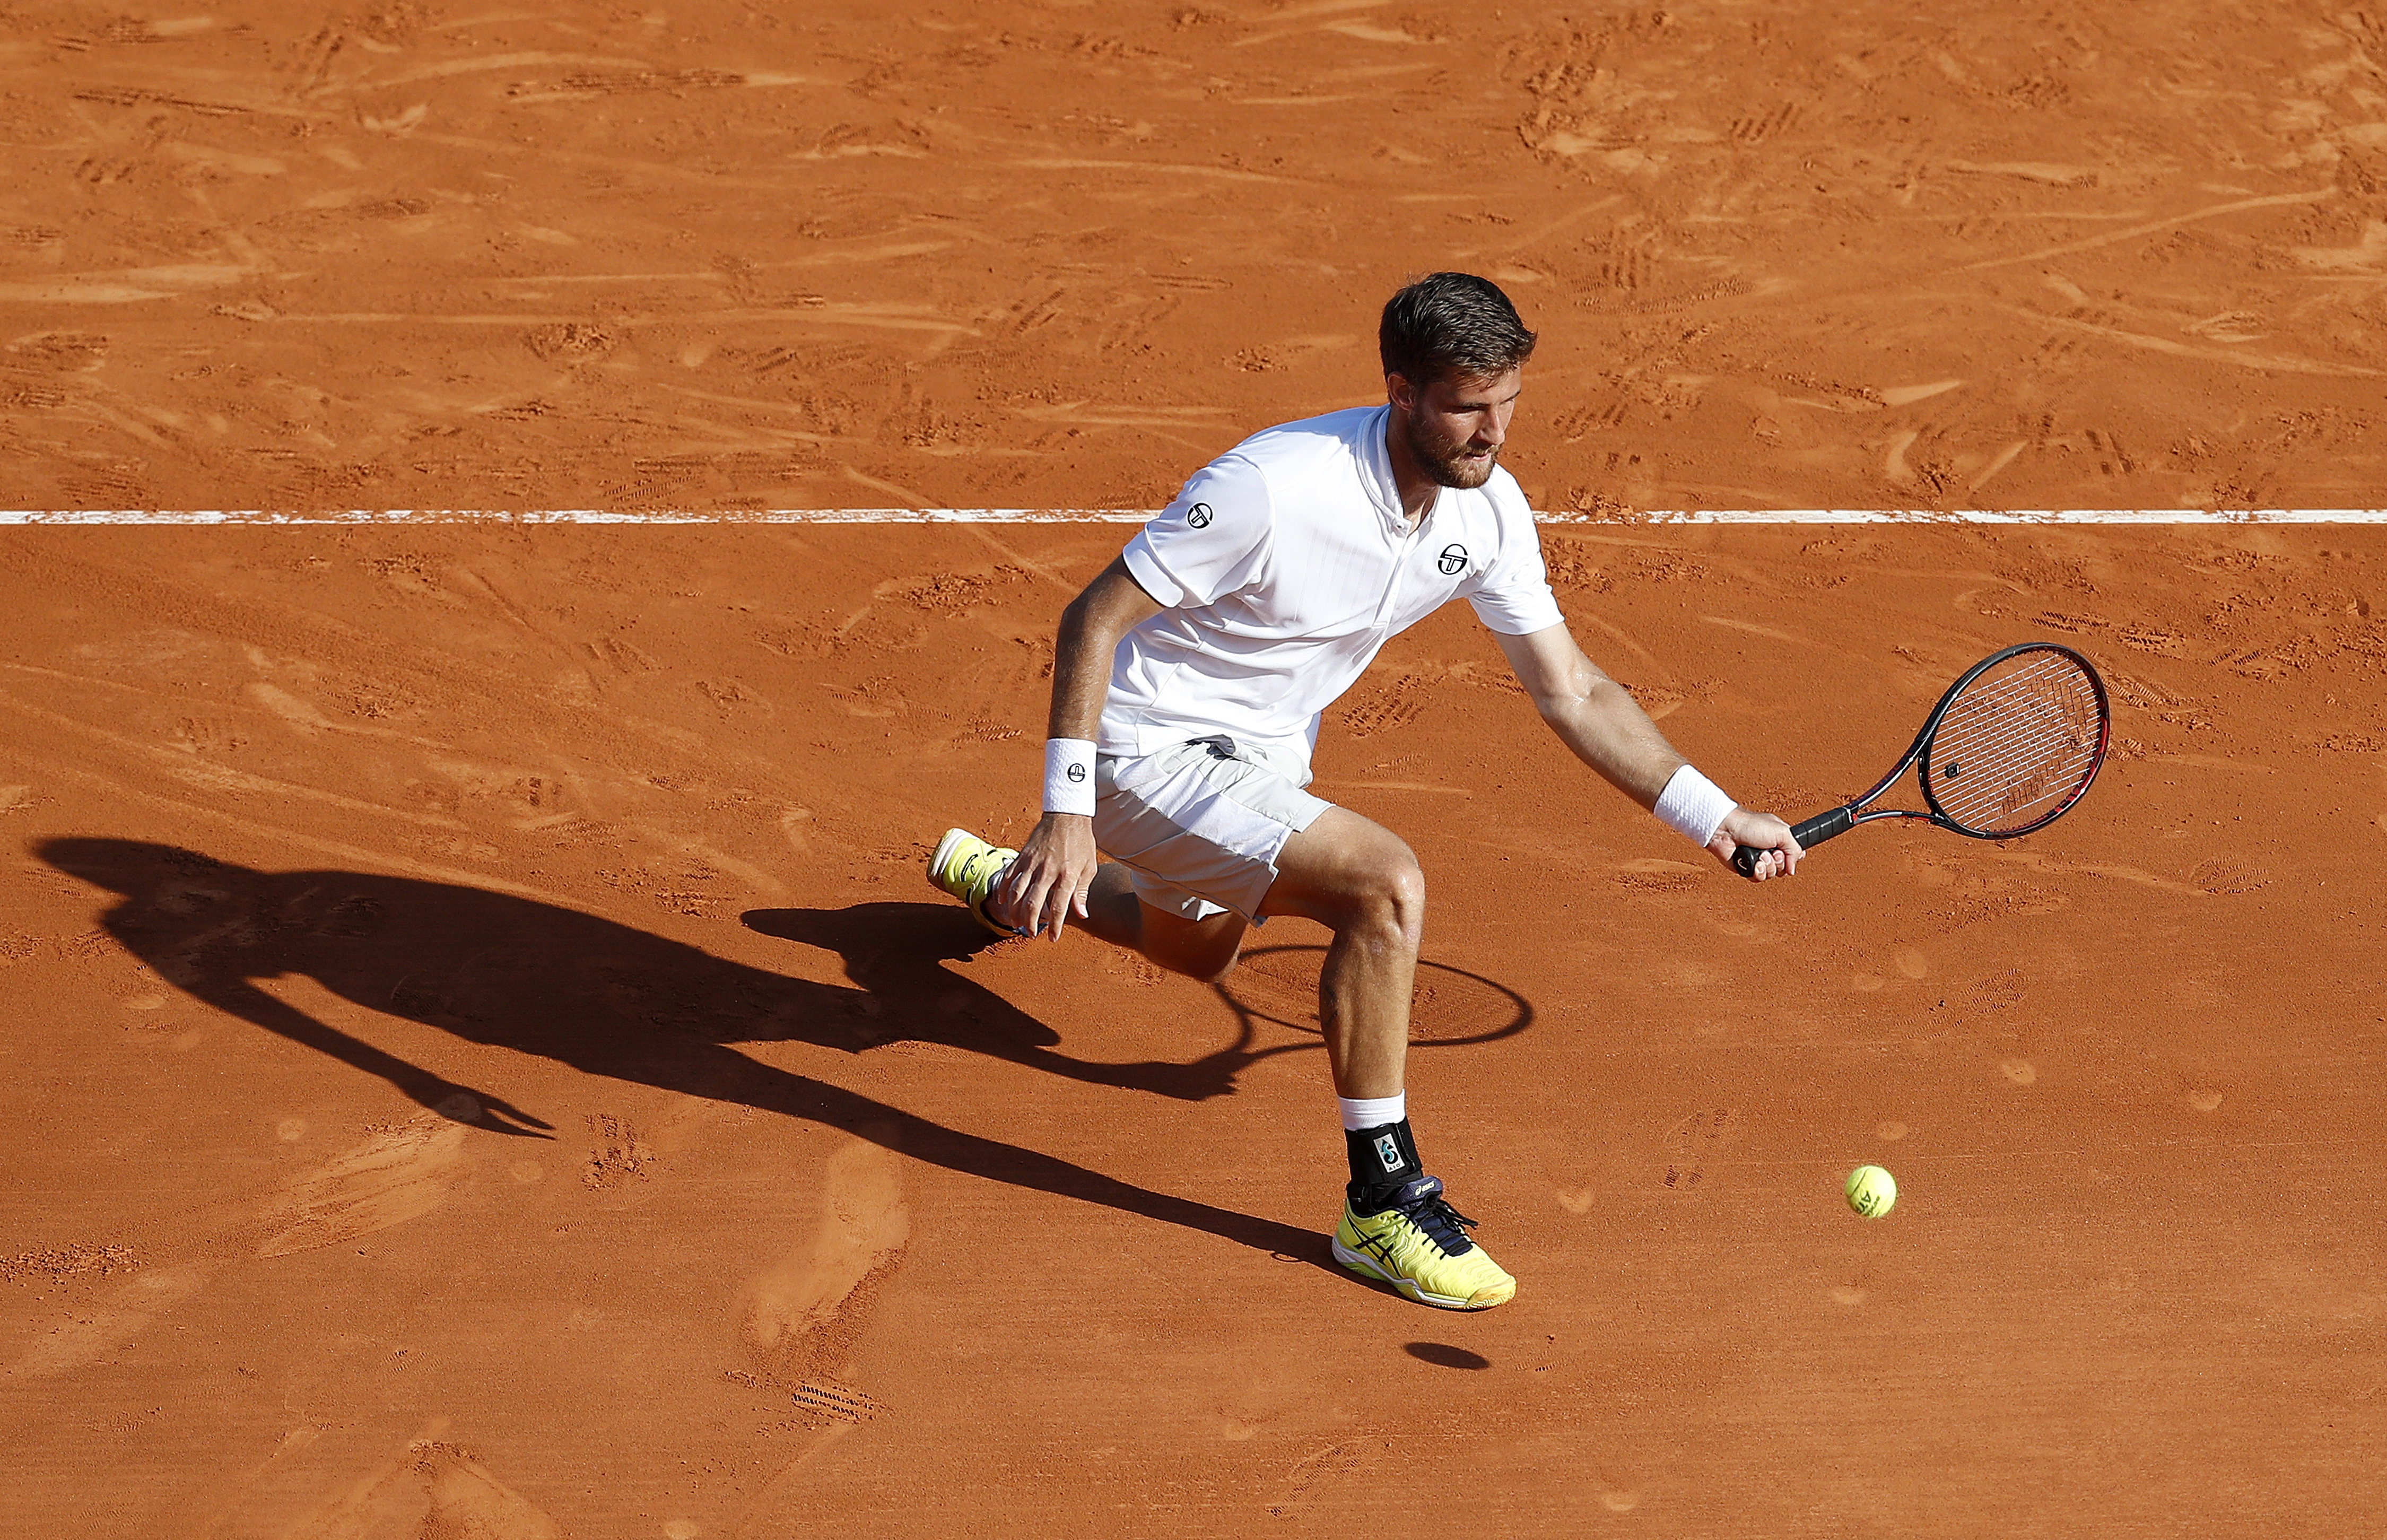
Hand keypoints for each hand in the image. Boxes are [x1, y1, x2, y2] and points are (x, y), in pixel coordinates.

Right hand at [989, 812, 1099, 939]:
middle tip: (1030, 934)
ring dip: (1014, 911)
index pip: (1059, 907)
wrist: (1067, 814)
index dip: (1055, 926)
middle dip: (1029, 922)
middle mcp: (1048, 870)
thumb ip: (1082, 893)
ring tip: (1016, 923)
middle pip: (1033, 902)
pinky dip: (1004, 890)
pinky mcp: (1022, 855)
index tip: (1052, 938)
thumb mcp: (1089, 867)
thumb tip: (1082, 915)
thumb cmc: (1081, 842)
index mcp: (1068, 875)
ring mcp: (1032, 862)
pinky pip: (1008, 875)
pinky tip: (1003, 902)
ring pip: (1017, 892)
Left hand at [1709, 807, 1800, 881]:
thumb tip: (1792, 870)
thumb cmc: (1751, 825)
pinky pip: (1758, 878)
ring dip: (1768, 867)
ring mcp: (1757, 860)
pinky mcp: (1746, 868)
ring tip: (1760, 856)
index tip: (1788, 853)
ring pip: (1772, 874)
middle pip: (1784, 867)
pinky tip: (1754, 864)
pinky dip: (1757, 872)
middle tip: (1771, 852)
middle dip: (1779, 862)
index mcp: (1779, 838)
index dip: (1793, 857)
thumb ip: (1795, 850)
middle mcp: (1769, 850)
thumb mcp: (1782, 832)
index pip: (1794, 854)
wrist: (1726, 831)